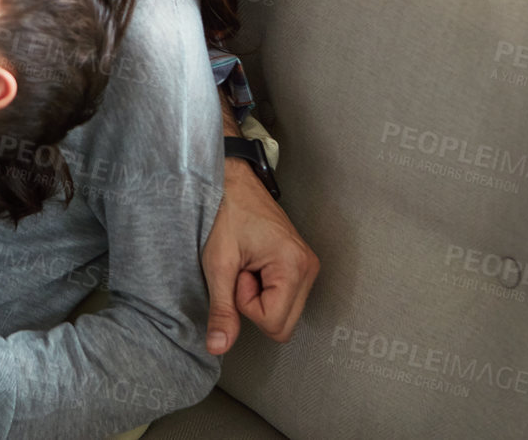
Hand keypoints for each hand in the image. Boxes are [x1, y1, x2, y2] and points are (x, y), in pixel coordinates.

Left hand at [202, 159, 319, 353]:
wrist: (235, 182)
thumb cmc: (227, 212)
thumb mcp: (218, 264)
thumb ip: (222, 309)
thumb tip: (219, 346)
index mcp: (294, 266)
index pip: (274, 324)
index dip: (247, 306)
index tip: (240, 274)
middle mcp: (309, 268)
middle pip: (283, 325)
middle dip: (255, 305)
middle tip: (244, 271)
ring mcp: (308, 267)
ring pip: (283, 314)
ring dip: (260, 297)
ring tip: (249, 265)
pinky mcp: (301, 266)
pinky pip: (284, 299)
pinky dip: (265, 289)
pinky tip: (256, 265)